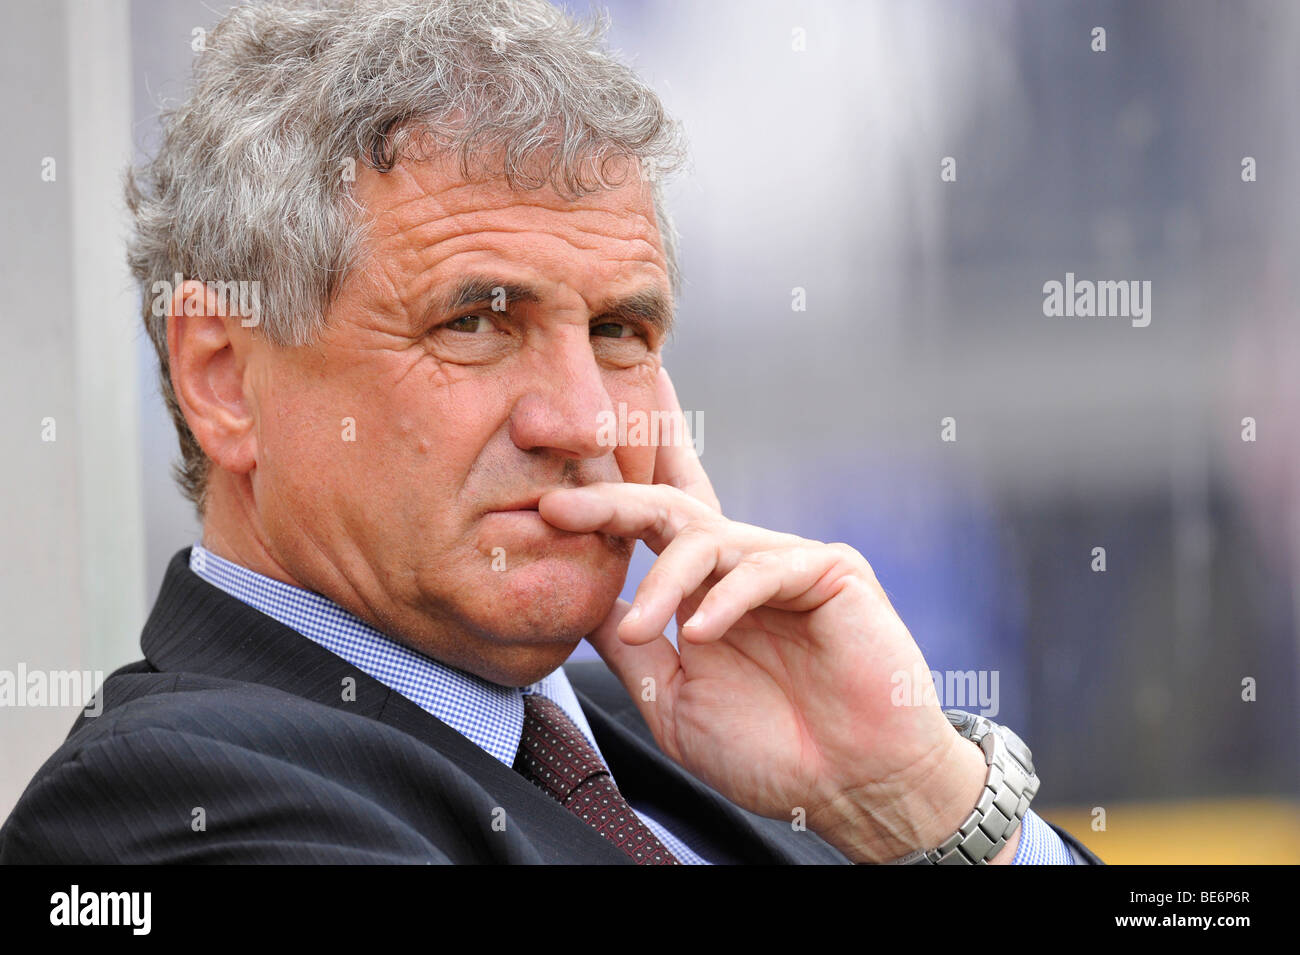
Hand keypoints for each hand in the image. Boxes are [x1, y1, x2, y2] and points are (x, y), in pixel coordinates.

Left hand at [538, 368, 1005, 862]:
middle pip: (671, 510)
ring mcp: (786, 564)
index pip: (653, 531)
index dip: (605, 511)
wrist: (849, 788)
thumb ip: (630, 648)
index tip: (547, 510)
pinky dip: (726, 598)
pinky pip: (765, 568)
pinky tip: (702, 633)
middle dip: (613, 503)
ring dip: (662, 581)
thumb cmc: (769, 752)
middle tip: (560, 510)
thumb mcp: (672, 698)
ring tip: (641, 630)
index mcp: (706, 592)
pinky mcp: (831, 571)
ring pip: (709, 537)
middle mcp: (742, 567)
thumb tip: (579, 606)